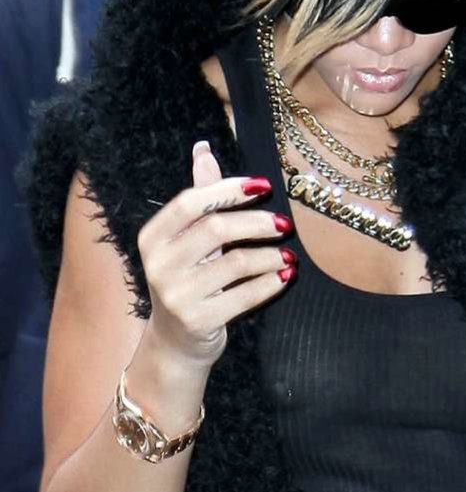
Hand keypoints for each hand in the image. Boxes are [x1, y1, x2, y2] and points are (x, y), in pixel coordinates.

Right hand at [138, 141, 296, 369]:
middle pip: (216, 228)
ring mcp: (177, 296)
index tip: (264, 186)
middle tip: (285, 223)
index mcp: (152, 238)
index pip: (191, 202)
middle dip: (257, 222)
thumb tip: (203, 149)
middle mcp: (159, 265)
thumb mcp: (186, 241)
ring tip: (287, 254)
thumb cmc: (188, 281)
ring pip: (236, 263)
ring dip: (270, 255)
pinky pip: (245, 296)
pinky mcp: (199, 321)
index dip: (229, 189)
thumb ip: (199, 196)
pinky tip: (284, 275)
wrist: (176, 342)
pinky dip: (270, 283)